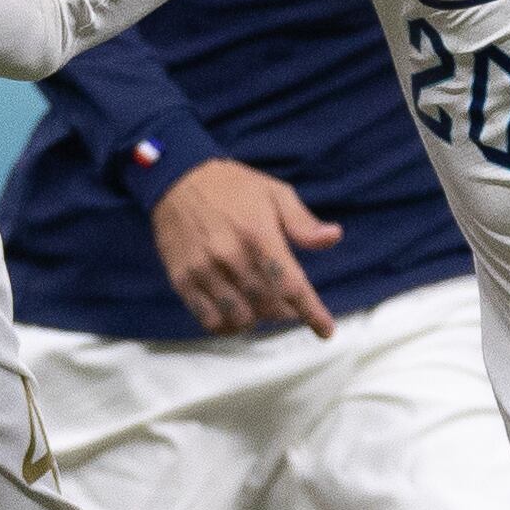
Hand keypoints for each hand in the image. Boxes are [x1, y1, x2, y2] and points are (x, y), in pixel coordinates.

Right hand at [151, 158, 343, 337]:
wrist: (176, 179)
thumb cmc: (232, 186)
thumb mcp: (275, 193)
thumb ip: (302, 222)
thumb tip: (332, 237)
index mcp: (258, 234)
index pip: (290, 284)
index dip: (311, 312)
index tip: (325, 330)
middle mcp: (230, 256)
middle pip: (268, 305)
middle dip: (286, 312)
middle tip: (290, 306)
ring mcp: (203, 270)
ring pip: (240, 317)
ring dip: (258, 319)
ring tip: (262, 306)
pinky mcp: (182, 280)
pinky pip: (209, 319)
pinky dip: (228, 325)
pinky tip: (236, 315)